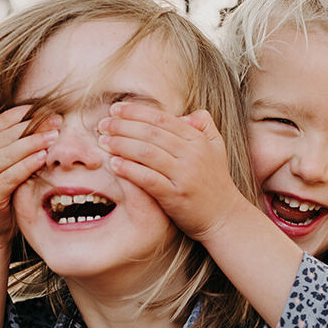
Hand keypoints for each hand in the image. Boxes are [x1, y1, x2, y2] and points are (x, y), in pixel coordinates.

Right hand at [0, 104, 55, 244]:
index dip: (26, 113)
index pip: (3, 121)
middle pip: (6, 136)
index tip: (49, 109)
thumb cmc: (7, 188)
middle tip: (56, 120)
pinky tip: (42, 157)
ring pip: (7, 154)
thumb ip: (19, 142)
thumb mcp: (10, 161)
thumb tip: (48, 117)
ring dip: (32, 143)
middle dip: (34, 126)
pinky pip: (9, 175)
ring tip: (53, 136)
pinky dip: (26, 165)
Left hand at [98, 102, 245, 241]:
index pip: (162, 119)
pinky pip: (148, 178)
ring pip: (147, 153)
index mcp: (198, 140)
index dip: (136, 112)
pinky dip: (129, 170)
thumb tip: (185, 114)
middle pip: (151, 133)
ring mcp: (184, 175)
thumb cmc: (215, 182)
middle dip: (122, 126)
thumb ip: (204, 126)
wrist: (224, 217)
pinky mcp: (176, 196)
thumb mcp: (216, 148)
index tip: (115, 109)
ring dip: (121, 145)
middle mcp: (192, 154)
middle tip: (102, 124)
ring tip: (103, 142)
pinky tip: (113, 165)